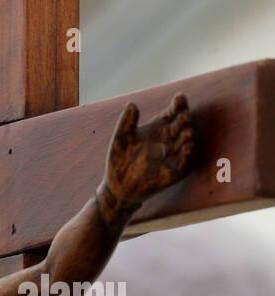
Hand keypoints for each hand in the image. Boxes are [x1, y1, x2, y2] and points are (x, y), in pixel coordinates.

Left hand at [104, 93, 193, 208]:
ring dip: (188, 135)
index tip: (179, 97)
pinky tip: (187, 146)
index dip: (178, 104)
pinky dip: (187, 154)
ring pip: (187, 140)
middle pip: (183, 124)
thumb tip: (131, 104)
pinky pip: (186, 161)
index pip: (173, 112)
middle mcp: (171, 139)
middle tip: (182, 114)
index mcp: (159, 127)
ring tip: (186, 131)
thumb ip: (126, 122)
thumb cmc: (119, 160)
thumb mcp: (121, 140)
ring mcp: (175, 154)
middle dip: (184, 118)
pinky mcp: (176, 171)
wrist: (118, 188)